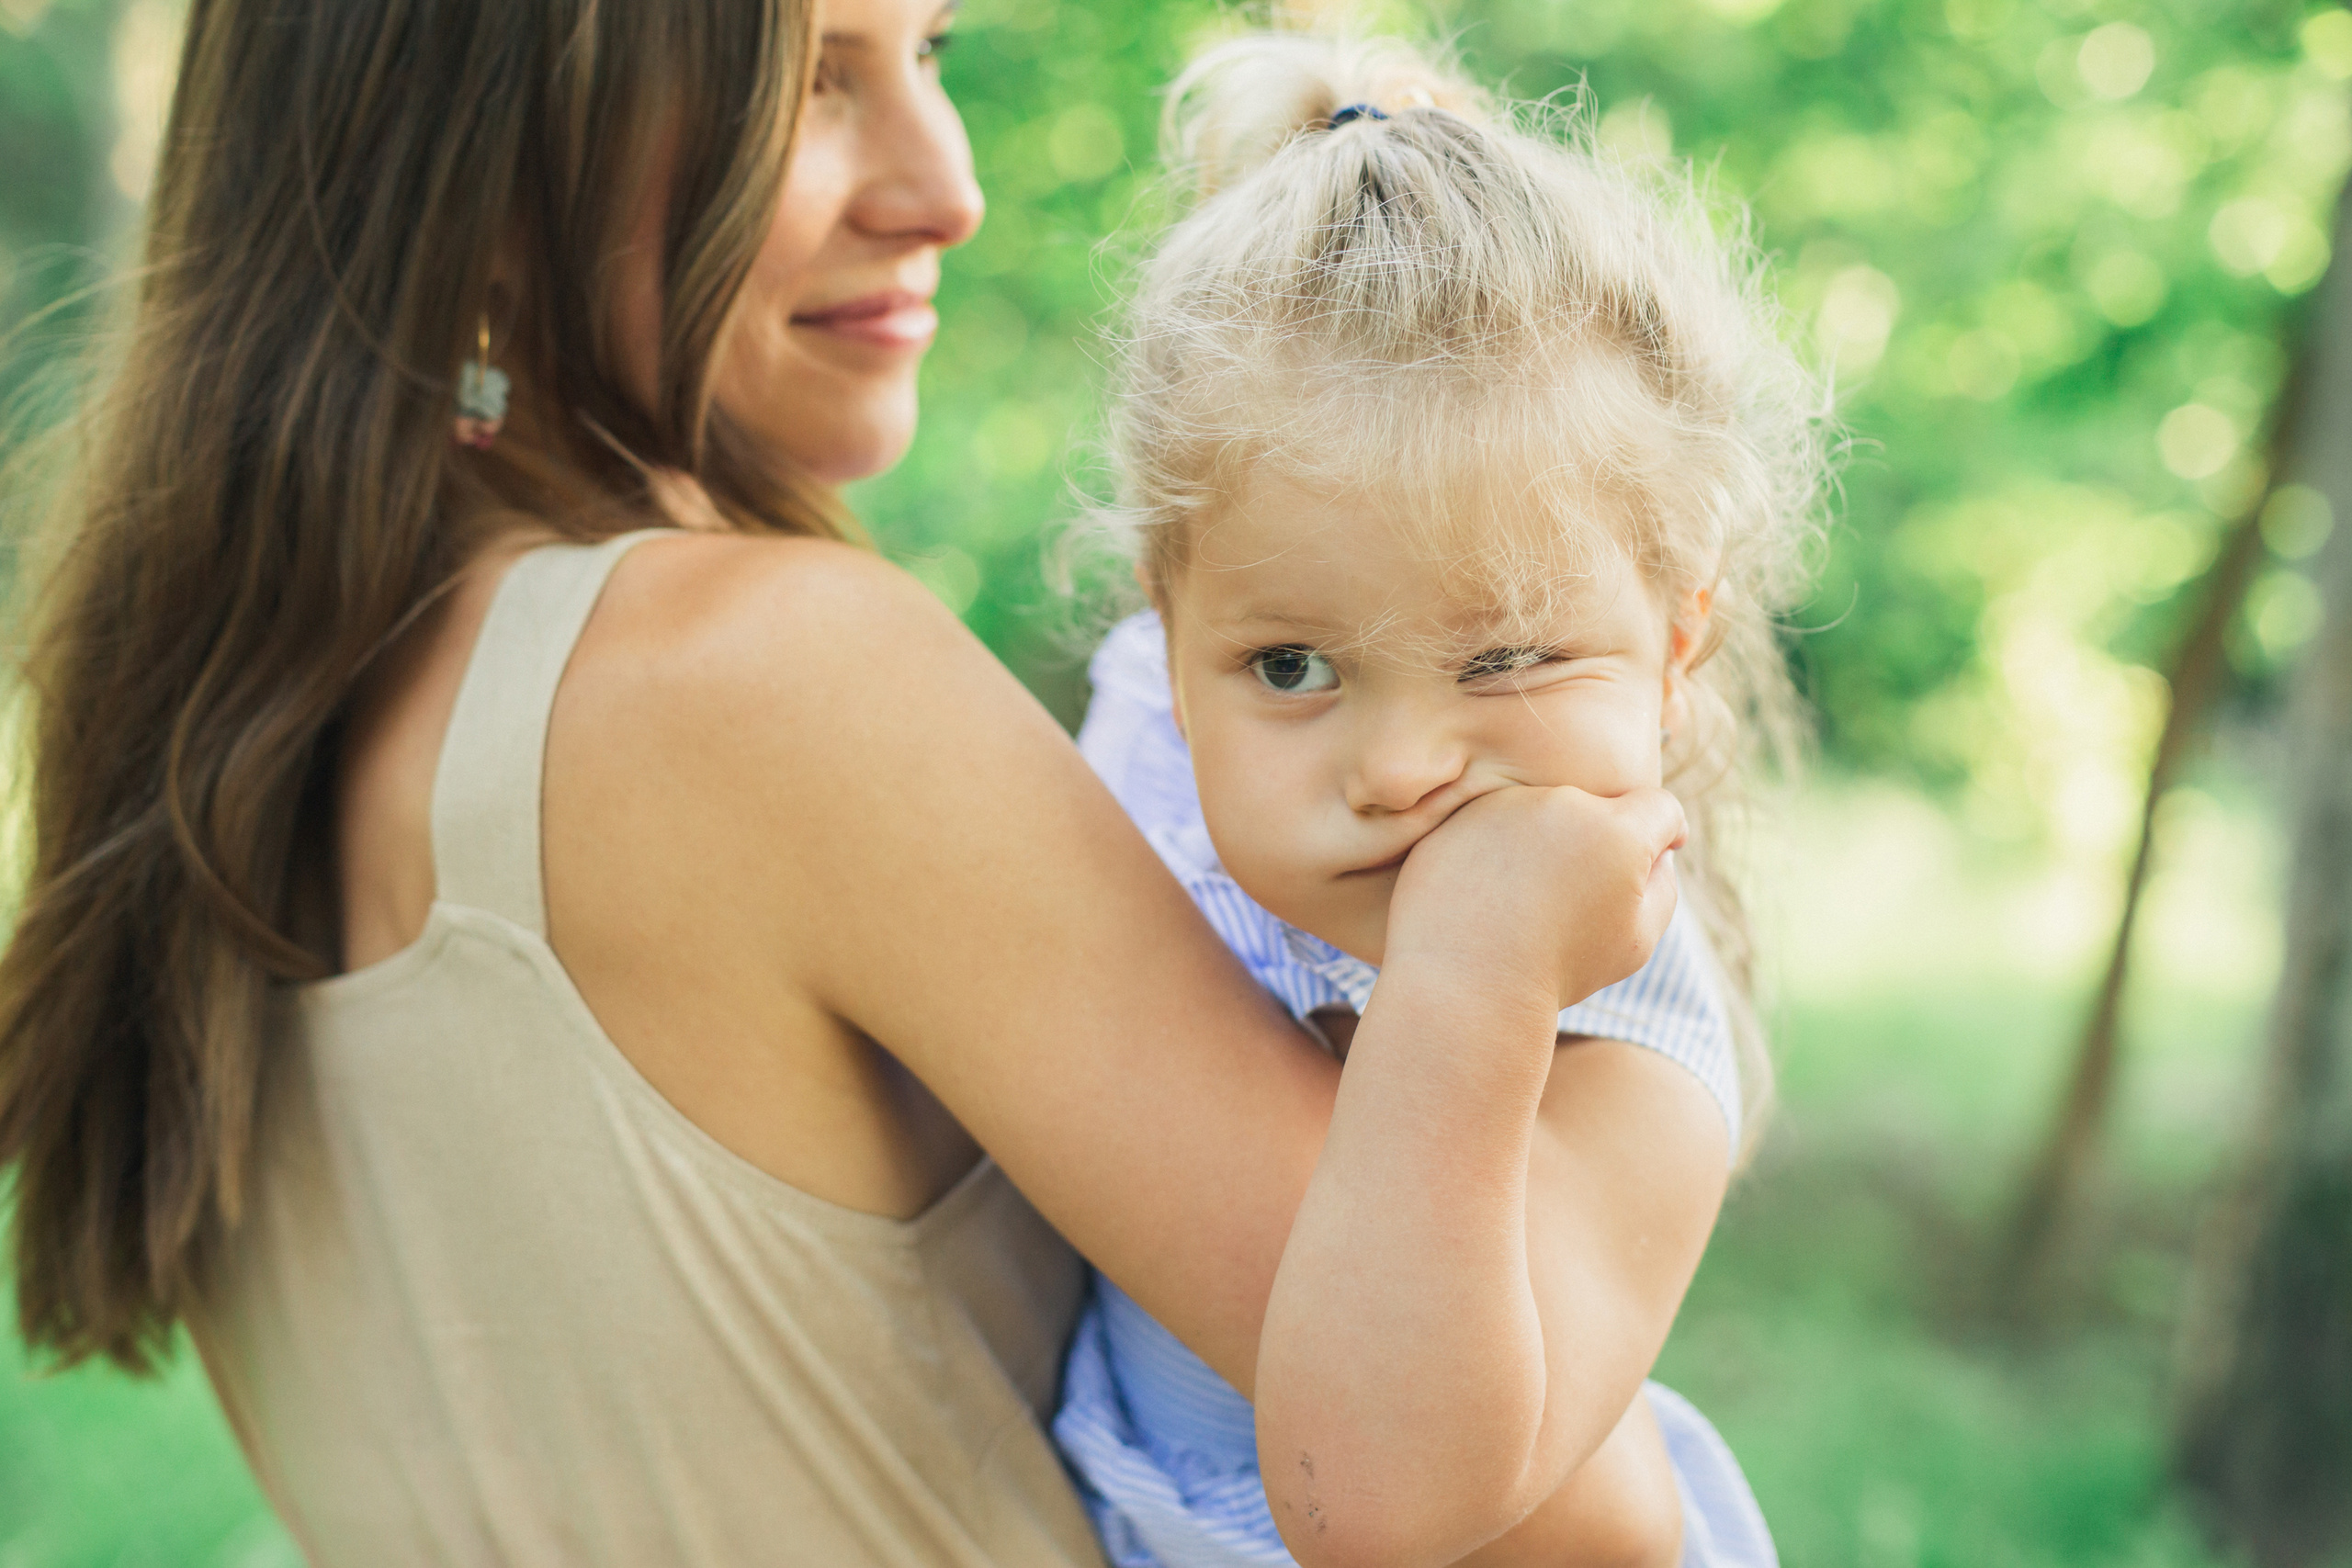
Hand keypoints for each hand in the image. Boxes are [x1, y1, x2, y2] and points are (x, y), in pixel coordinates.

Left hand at [1383, 784, 1685, 1013]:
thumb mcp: (1636, 940)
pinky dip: (1498, 853)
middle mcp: (1560, 803)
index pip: (1659, 807)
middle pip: (1597, 810)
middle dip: (1598, 844)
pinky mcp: (1457, 818)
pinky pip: (1495, 825)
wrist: (1464, 986)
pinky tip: (1490, 900)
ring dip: (1545, 845)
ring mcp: (1502, 805)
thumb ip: (1662, 886)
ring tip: (1525, 906)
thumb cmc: (1558, 969)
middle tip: (1577, 902)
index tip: (1659, 854)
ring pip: (1542, 815)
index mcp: (1615, 831)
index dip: (1667, 832)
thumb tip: (1657, 852)